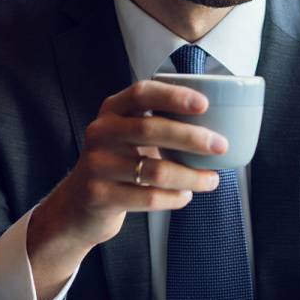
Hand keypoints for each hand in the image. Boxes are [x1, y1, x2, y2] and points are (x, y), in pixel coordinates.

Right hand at [27, 80, 225, 299]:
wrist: (78, 206)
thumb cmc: (118, 166)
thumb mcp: (129, 138)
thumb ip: (159, 126)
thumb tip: (217, 127)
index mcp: (112, 111)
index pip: (141, 93)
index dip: (173, 96)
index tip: (204, 104)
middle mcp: (101, 132)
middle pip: (150, 129)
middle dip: (191, 137)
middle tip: (221, 146)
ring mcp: (96, 164)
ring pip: (154, 170)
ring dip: (190, 176)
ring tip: (211, 180)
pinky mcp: (99, 195)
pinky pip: (148, 197)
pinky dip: (174, 198)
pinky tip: (186, 196)